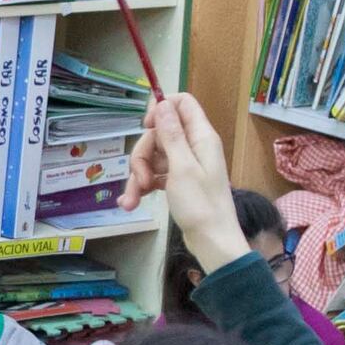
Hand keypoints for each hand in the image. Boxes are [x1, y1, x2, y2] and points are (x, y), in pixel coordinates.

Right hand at [144, 89, 243, 275]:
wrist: (212, 241)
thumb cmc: (200, 204)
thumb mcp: (182, 167)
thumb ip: (171, 134)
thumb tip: (162, 103)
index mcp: (201, 137)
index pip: (183, 103)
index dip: (161, 109)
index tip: (146, 127)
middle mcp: (194, 146)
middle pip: (160, 134)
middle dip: (143, 155)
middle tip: (140, 178)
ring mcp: (186, 165)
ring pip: (154, 156)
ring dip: (138, 175)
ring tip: (132, 199)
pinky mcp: (178, 182)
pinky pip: (155, 175)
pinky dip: (143, 187)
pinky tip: (131, 203)